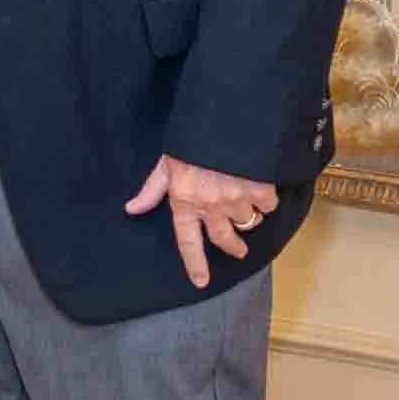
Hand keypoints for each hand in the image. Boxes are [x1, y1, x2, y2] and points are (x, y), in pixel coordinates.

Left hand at [123, 155, 278, 289]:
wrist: (224, 118)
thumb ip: (152, 189)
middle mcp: (210, 206)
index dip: (195, 263)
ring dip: (248, 215)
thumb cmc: (191, 141)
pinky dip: (265, 199)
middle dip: (233, 247)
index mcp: (185, 201)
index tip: (201, 281)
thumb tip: (131, 209)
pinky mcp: (259, 189)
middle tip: (239, 250)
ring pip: (247, 221)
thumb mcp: (167, 162)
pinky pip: (267, 205)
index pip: (187, 241)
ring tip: (247, 203)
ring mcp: (236, 199)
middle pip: (224, 239)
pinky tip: (261, 188)